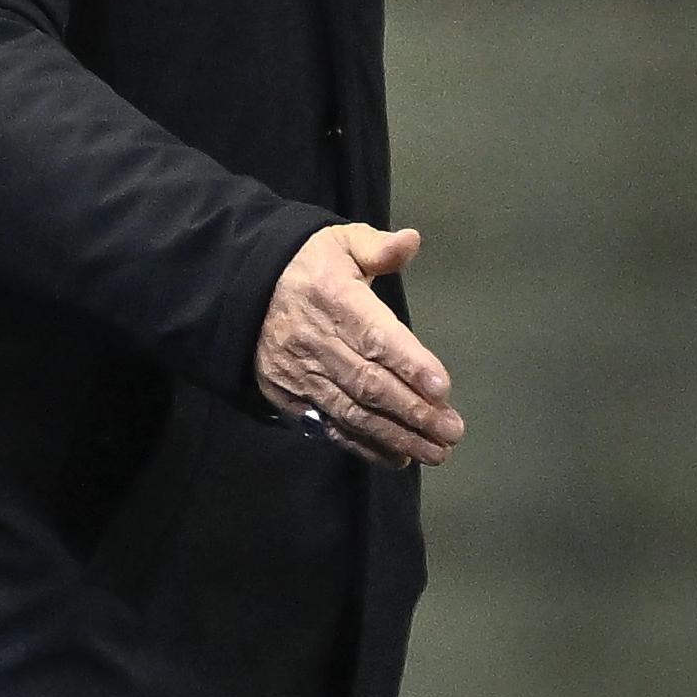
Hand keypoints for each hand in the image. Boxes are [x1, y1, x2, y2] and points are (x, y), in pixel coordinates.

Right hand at [255, 224, 462, 471]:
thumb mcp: (339, 242)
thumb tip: (411, 240)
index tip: (442, 387)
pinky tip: (398, 456)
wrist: (243, 290)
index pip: (375, 335)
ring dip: (397, 435)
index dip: (409, 363)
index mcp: (333, 298)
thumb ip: (377, 247)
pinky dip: (365, 446)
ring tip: (436, 451)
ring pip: (353, 412)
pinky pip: (330, 426)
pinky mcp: (290, 398)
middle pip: (369, 384)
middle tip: (453, 430)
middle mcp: (316, 342)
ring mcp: (300, 375)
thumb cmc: (307, 267)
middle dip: (414, 411)